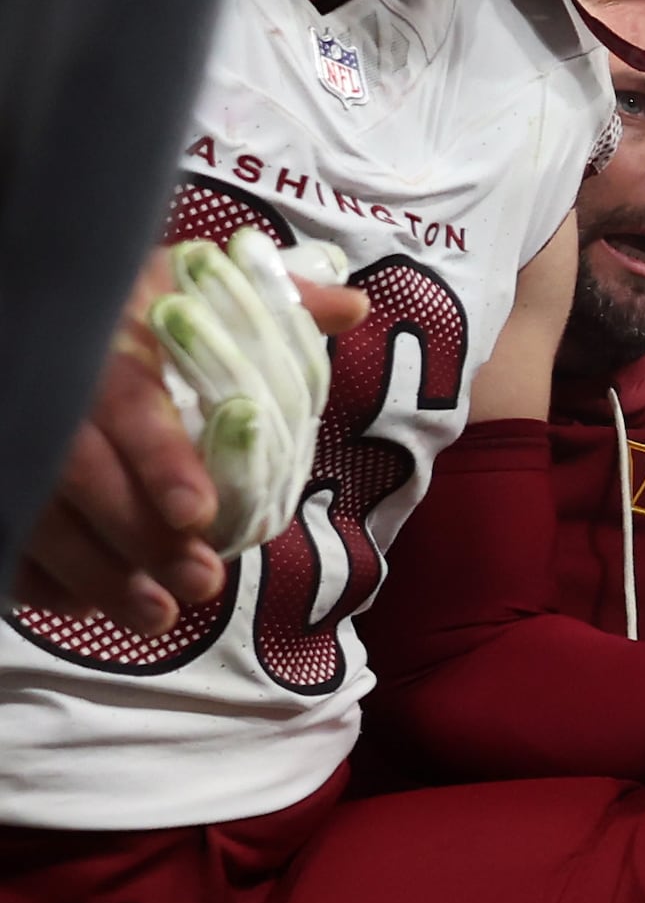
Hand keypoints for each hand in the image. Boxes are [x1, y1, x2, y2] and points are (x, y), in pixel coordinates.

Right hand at [19, 251, 364, 626]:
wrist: (39, 307)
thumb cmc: (129, 309)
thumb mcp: (189, 287)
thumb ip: (268, 301)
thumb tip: (353, 305)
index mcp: (102, 343)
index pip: (125, 403)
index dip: (160, 459)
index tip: (199, 513)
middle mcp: (45, 390)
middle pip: (77, 471)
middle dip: (139, 535)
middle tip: (201, 580)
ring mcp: (11, 437)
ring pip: (35, 513)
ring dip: (95, 572)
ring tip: (157, 614)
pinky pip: (3, 534)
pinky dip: (36, 576)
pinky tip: (84, 606)